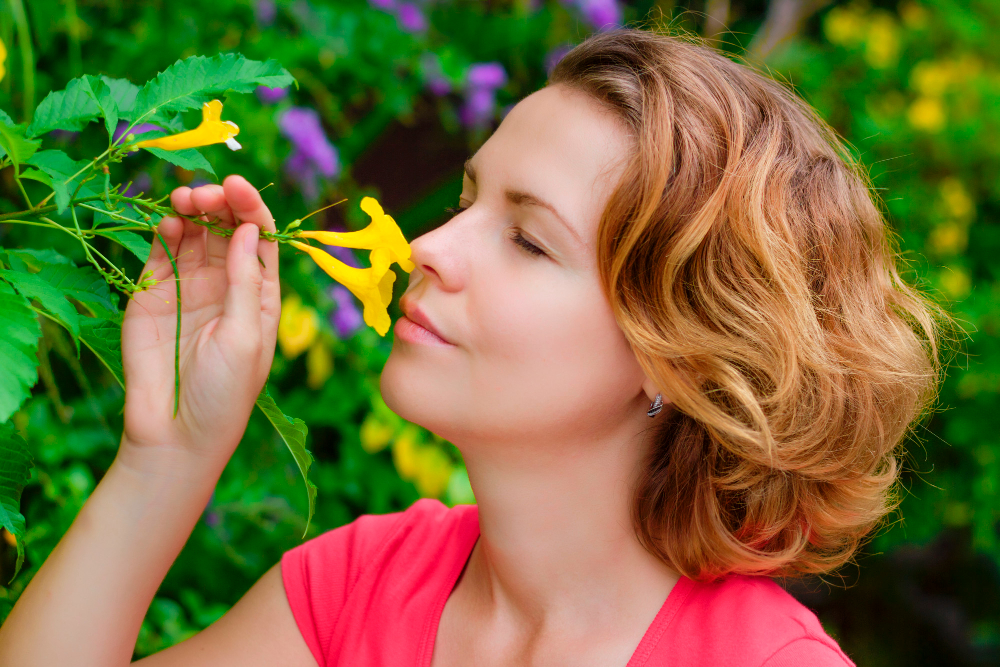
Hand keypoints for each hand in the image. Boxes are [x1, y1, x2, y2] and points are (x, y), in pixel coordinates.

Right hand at [119, 175, 279, 471]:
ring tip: (185, 200)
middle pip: (227, 228)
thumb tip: (248, 229)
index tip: (236, 185)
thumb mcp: (246, 335)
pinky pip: (163, 251)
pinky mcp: (154, 292)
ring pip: (195, 233)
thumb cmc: (224, 391)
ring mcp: (190, 286)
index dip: (250, 208)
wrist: (175, 431)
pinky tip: (170, 222)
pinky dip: (166, 231)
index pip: (260, 239)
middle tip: (205, 194)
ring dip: (192, 210)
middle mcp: (228, 284)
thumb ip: (245, 282)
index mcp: (262, 295)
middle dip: (219, 204)